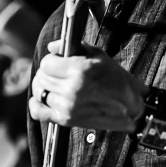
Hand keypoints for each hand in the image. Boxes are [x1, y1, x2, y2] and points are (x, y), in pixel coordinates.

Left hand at [29, 40, 148, 131]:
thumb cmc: (116, 79)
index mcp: (80, 70)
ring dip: (44, 86)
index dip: (51, 60)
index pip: (47, 63)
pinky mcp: (66, 120)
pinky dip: (35, 105)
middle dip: (47, 72)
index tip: (58, 61)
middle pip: (41, 77)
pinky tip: (41, 99)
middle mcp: (72, 89)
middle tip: (57, 72)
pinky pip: (38, 112)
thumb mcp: (98, 55)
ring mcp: (68, 106)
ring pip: (39, 91)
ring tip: (54, 84)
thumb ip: (72, 47)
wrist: (130, 107)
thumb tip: (52, 46)